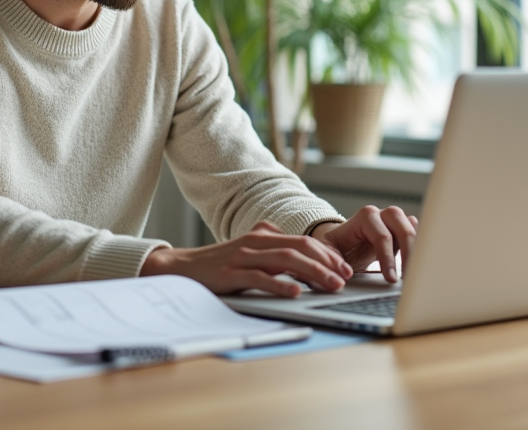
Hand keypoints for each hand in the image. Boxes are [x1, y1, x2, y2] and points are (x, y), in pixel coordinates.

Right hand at [140, 221, 352, 297]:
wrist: (181, 268)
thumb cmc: (220, 264)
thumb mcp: (250, 252)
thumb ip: (274, 251)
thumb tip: (307, 261)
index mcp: (264, 235)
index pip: (304, 240)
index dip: (328, 254)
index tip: (345, 268)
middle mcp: (256, 242)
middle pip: (301, 247)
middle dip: (327, 263)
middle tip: (345, 278)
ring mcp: (243, 257)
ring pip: (286, 260)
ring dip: (313, 273)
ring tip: (331, 285)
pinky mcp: (231, 274)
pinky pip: (260, 278)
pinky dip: (281, 285)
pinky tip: (296, 292)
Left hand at [311, 206, 417, 283]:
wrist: (343, 244)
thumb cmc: (335, 248)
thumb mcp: (328, 252)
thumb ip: (332, 260)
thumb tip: (345, 273)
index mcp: (363, 217)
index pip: (381, 235)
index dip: (387, 258)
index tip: (390, 279)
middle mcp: (382, 215)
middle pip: (403, 228)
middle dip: (408, 254)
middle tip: (407, 279)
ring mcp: (394, 220)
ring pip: (413, 229)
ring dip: (417, 252)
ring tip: (415, 275)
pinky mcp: (402, 229)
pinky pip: (418, 233)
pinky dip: (420, 248)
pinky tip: (418, 266)